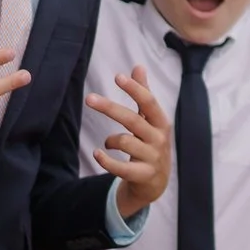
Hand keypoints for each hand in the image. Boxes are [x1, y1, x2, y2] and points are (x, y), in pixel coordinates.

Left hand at [88, 66, 170, 217]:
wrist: (156, 182)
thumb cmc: (150, 145)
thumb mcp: (150, 121)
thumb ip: (144, 95)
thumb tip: (138, 67)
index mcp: (161, 122)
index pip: (149, 102)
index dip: (135, 89)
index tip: (118, 77)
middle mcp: (158, 139)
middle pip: (132, 120)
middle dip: (110, 108)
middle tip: (89, 98)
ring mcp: (152, 158)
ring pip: (125, 142)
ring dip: (110, 140)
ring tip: (107, 143)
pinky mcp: (143, 175)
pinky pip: (121, 168)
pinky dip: (106, 160)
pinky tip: (97, 153)